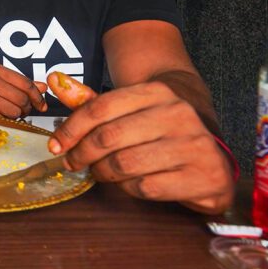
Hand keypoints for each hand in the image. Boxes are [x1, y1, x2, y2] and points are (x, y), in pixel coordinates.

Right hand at [0, 62, 46, 117]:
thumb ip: (17, 82)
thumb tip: (42, 86)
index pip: (25, 82)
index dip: (37, 96)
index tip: (41, 105)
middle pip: (21, 98)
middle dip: (26, 108)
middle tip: (22, 111)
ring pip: (14, 110)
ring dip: (15, 116)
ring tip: (9, 114)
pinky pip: (1, 117)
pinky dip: (4, 120)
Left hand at [48, 75, 234, 213]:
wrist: (213, 154)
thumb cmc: (160, 131)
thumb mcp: (130, 110)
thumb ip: (92, 101)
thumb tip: (54, 80)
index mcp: (157, 92)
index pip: (100, 108)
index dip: (70, 129)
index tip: (55, 146)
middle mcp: (178, 113)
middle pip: (108, 137)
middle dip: (82, 154)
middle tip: (73, 162)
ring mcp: (195, 145)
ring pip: (125, 164)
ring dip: (104, 173)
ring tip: (101, 172)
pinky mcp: (203, 176)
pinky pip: (146, 187)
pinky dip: (128, 189)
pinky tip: (128, 183)